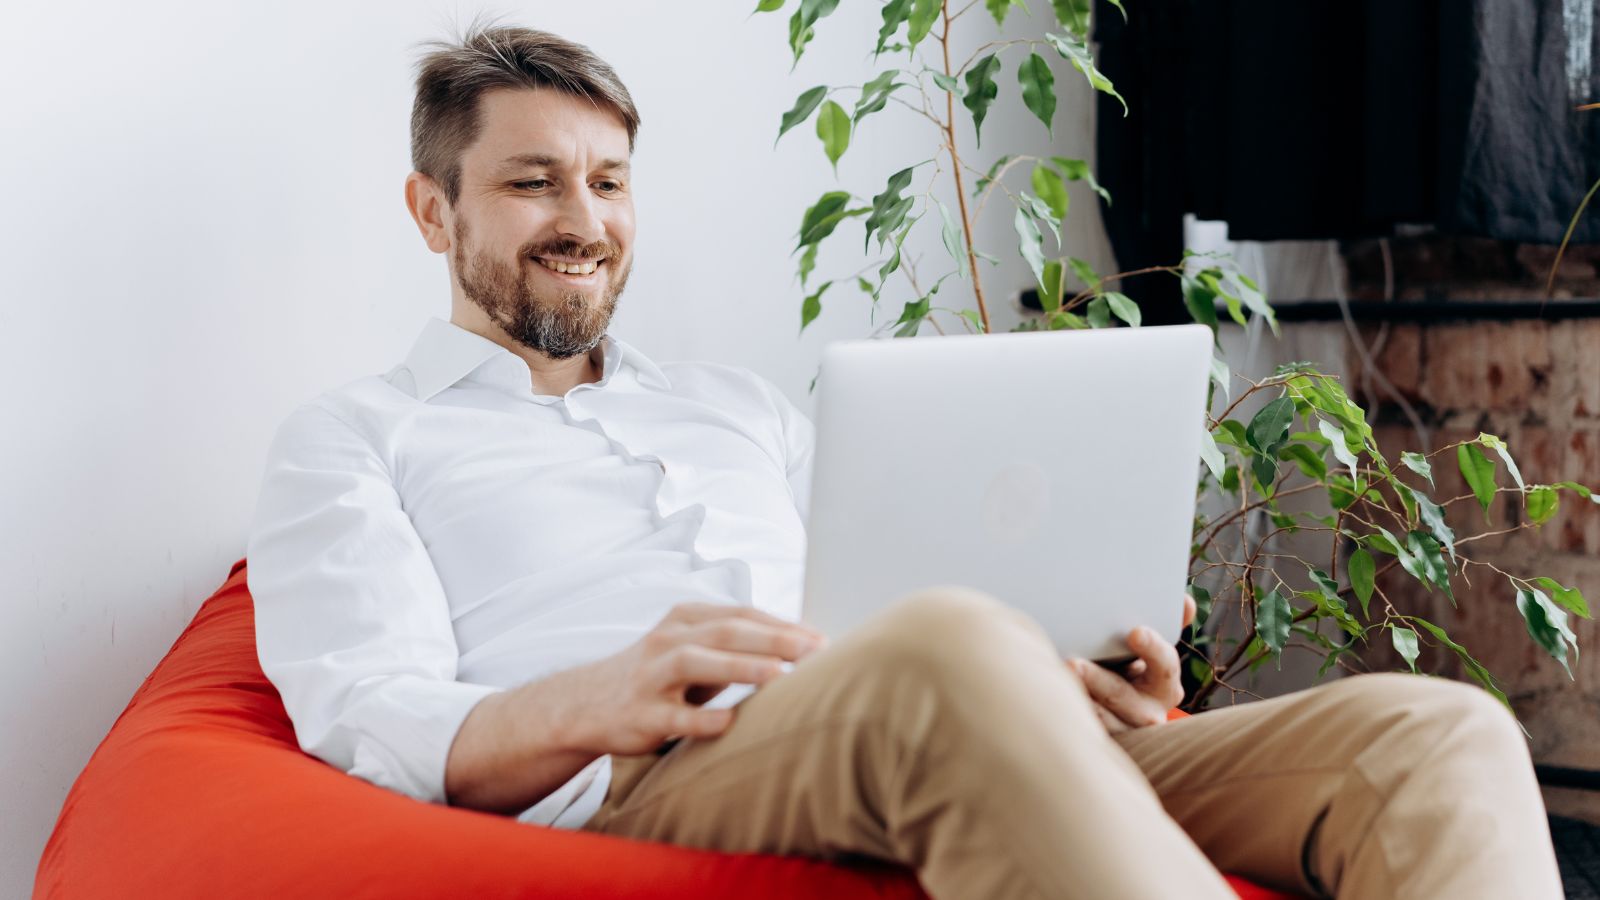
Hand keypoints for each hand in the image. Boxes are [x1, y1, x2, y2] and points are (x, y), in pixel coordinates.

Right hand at [550, 602, 827, 755]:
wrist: (586, 704)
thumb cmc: (658, 676)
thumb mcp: (691, 649)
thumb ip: (735, 644)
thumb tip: (803, 648)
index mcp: (684, 620)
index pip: (740, 614)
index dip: (781, 624)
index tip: (819, 638)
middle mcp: (667, 641)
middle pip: (724, 631)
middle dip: (772, 638)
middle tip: (813, 650)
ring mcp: (651, 677)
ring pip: (696, 663)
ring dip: (739, 666)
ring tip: (778, 674)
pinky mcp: (640, 714)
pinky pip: (673, 716)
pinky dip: (701, 718)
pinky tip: (729, 723)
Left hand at [1065, 594, 1195, 733]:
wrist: (1112, 709)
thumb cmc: (1128, 668)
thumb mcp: (1148, 650)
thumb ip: (1166, 623)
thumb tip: (1185, 602)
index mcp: (1165, 684)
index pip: (1164, 664)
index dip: (1152, 648)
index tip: (1136, 632)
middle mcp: (1148, 712)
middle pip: (1123, 696)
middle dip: (1099, 680)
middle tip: (1072, 663)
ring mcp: (1122, 729)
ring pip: (1099, 718)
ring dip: (1077, 700)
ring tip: (1054, 680)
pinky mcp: (1098, 741)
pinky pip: (1080, 731)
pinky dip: (1065, 712)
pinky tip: (1046, 697)